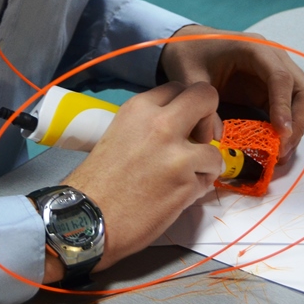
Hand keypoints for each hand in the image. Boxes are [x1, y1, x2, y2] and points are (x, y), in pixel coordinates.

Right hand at [60, 82, 222, 271]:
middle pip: (206, 96)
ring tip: (185, 178)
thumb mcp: (120, 133)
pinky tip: (177, 195)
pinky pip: (208, 179)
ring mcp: (176, 153)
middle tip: (200, 139)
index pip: (178, 88)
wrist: (90, 216)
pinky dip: (198, 188)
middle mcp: (160, 124)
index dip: (186, 106)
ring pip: (214, 150)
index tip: (184, 124)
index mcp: (139, 108)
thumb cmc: (99, 179)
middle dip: (209, 117)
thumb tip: (181, 128)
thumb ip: (149, 124)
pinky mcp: (186, 183)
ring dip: (205, 165)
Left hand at [157, 24, 303, 160]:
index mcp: (254, 48)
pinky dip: (287, 128)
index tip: (282, 133)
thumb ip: (201, 104)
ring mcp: (275, 73)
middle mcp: (274, 59)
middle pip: (303, 90)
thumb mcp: (189, 76)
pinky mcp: (271, 89)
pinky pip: (289, 109)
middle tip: (282, 150)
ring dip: (297, 127)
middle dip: (298, 122)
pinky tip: (275, 146)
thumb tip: (215, 137)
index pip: (280, 77)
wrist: (189, 44)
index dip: (283, 105)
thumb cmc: (190, 55)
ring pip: (302, 101)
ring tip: (280, 153)